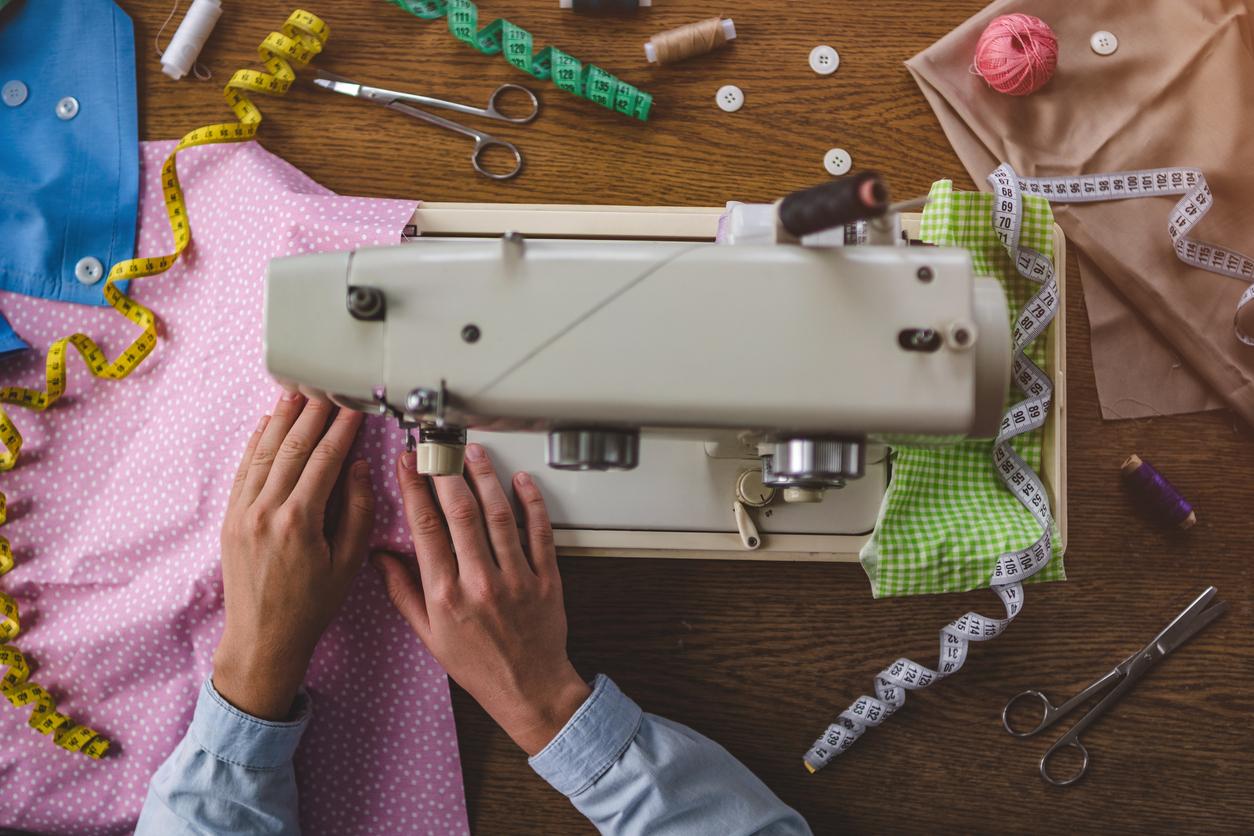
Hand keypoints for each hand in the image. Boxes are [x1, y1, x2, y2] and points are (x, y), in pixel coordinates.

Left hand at [212, 392, 374, 719]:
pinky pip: (244, 470)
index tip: (354, 407)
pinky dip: (255, 444)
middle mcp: (266, 511)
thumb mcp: (348, 563)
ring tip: (297, 395)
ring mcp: (243, 513)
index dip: (342, 430)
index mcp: (299, 522)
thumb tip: (358, 469)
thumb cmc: (311, 606)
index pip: (324, 461)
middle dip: (312, 415)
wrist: (263, 639)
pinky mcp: (231, 519)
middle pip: (292, 449)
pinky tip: (267, 425)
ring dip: (281, 421)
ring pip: (264, 454)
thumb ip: (357, 512)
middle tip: (327, 389)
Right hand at [375, 443, 589, 755]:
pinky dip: (532, 504)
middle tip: (438, 445)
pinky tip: (522, 481)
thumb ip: (404, 592)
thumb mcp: (429, 636)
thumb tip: (380, 556)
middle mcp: (479, 582)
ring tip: (473, 453)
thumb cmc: (478, 666)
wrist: (529, 690)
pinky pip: (540, 533)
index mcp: (445, 595)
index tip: (408, 463)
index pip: (425, 528)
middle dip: (446, 471)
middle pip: (460, 512)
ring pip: (498, 515)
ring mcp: (516, 578)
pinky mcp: (546, 578)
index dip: (414, 489)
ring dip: (484, 478)